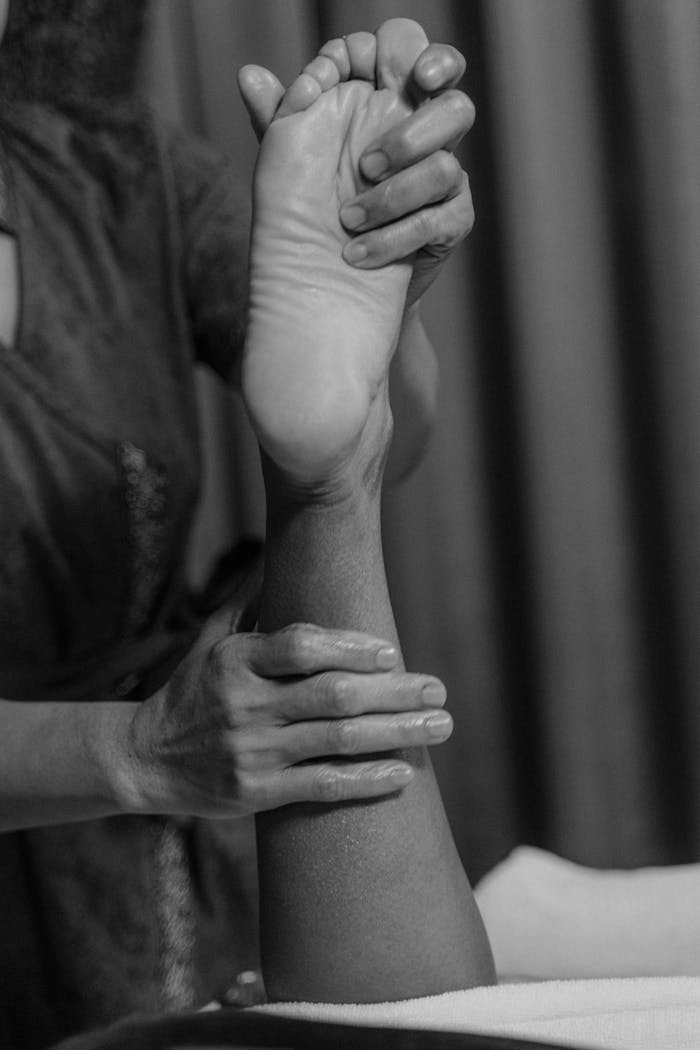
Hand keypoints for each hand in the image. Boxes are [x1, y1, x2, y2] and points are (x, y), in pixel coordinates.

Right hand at [121, 617, 450, 817]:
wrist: (145, 759)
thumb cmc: (192, 690)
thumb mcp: (211, 639)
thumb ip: (249, 598)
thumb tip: (279, 552)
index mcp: (235, 660)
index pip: (301, 647)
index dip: (351, 648)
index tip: (392, 652)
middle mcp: (243, 704)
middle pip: (333, 696)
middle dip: (394, 693)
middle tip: (439, 689)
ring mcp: (250, 752)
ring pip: (337, 741)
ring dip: (396, 733)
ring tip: (439, 726)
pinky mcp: (255, 794)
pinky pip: (322, 786)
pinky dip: (365, 780)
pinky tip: (402, 773)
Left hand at [239, 20, 475, 310]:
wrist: (337, 288)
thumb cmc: (317, 213)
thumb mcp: (295, 162)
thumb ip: (282, 117)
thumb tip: (248, 75)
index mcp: (392, 105)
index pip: (411, 56)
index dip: (404, 50)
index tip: (372, 67)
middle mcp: (427, 137)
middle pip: (453, 104)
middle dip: (417, 123)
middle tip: (375, 153)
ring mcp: (445, 180)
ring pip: (445, 164)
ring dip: (393, 194)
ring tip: (349, 218)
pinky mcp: (452, 222)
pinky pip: (438, 219)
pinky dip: (393, 237)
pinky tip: (357, 251)